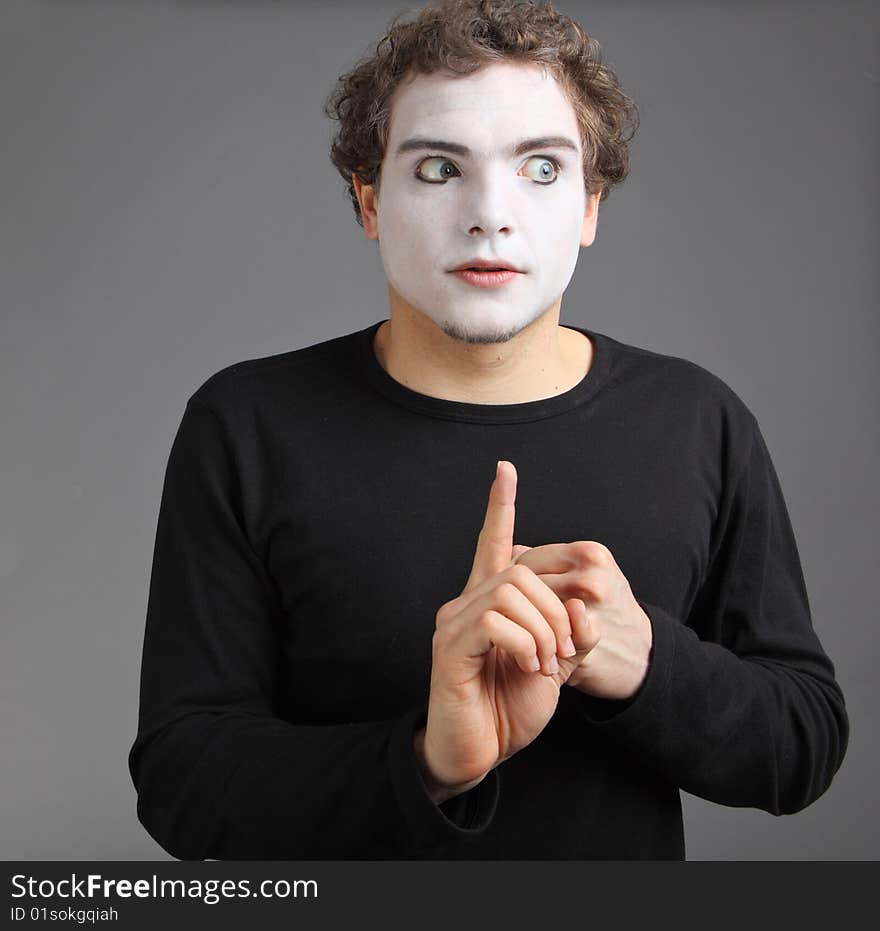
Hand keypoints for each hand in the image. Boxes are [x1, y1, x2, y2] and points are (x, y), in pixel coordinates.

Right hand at [416, 461, 592, 801]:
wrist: (477, 752)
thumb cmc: (509, 707)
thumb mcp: (555, 666)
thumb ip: (572, 634)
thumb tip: (584, 609)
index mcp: (490, 603)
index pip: (493, 542)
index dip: (500, 506)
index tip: (506, 469)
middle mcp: (465, 604)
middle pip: (521, 570)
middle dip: (557, 607)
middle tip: (566, 652)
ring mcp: (453, 624)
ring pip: (509, 590)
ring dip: (544, 628)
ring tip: (548, 664)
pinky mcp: (449, 649)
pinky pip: (493, 621)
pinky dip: (525, 642)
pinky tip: (530, 668)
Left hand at [509, 541, 652, 700]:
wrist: (642, 649)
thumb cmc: (607, 607)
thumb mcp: (588, 571)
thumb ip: (550, 560)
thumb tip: (510, 549)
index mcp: (589, 554)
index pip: (525, 560)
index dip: (511, 579)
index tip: (512, 595)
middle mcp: (590, 579)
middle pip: (523, 586)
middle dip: (516, 602)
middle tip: (515, 617)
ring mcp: (589, 611)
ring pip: (530, 611)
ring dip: (523, 623)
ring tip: (526, 632)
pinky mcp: (583, 643)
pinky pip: (544, 638)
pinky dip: (536, 644)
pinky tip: (540, 649)